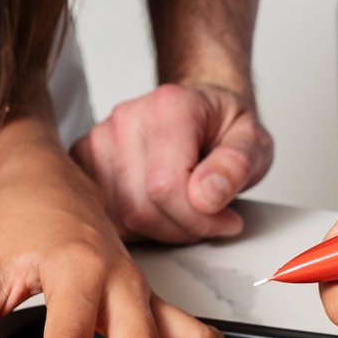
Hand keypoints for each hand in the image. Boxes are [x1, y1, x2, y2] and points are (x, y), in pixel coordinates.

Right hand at [72, 81, 273, 243]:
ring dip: (158, 231)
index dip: (198, 219)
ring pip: (119, 217)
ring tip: (186, 212)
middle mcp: (127, 118)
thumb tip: (207, 195)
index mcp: (170, 106)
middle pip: (140, 206)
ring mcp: (100, 138)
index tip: (226, 221)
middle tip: (211, 221)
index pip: (166, 185)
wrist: (202, 111)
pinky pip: (104, 215)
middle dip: (181, 229)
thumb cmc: (224, 126)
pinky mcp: (84, 160)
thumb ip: (236, 165)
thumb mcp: (254, 141)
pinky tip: (159, 211)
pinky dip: (134, 227)